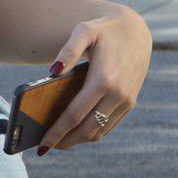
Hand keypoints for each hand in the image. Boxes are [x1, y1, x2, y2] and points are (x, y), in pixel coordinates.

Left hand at [38, 6, 147, 153]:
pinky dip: (92, 133)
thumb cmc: (104, 30)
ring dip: (78, 140)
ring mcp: (127, 101)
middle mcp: (118, 94)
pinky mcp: (130, 103)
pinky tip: (76, 132)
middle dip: (65, 142)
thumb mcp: (84, 31)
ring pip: (99, 132)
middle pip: (86, 129)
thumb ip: (67, 50)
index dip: (56, 133)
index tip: (41, 146)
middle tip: (46, 148)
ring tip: (58, 142)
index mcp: (104, 79)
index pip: (74, 115)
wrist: (136, 30)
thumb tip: (52, 72)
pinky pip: (109, 126)